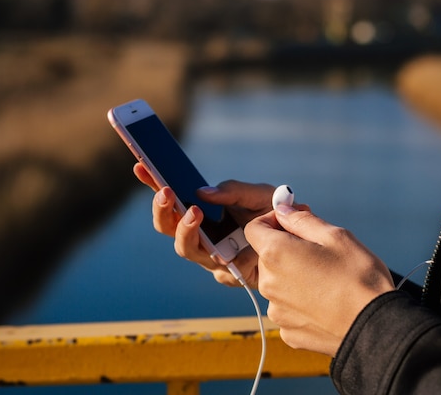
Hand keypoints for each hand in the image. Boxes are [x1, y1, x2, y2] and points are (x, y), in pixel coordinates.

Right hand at [133, 163, 273, 286]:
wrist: (300, 241)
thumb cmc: (274, 214)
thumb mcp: (257, 194)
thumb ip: (232, 190)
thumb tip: (201, 192)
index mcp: (203, 211)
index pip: (171, 198)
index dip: (153, 183)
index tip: (140, 167)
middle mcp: (201, 234)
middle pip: (167, 226)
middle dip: (162, 210)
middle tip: (166, 192)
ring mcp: (211, 256)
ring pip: (185, 248)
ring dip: (184, 229)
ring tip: (194, 213)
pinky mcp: (227, 274)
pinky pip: (217, 266)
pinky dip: (223, 253)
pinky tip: (234, 247)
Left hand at [245, 205, 394, 356]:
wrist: (375, 326)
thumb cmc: (359, 277)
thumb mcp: (336, 236)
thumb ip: (301, 220)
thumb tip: (283, 212)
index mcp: (276, 254)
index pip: (254, 229)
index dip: (271, 221)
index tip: (291, 224)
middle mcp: (268, 283)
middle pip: (266, 257)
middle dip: (286, 249)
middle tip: (318, 252)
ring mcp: (277, 310)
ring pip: (277, 283)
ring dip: (293, 276)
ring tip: (325, 279)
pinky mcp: (288, 331)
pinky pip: (287, 308)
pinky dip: (300, 302)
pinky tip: (325, 301)